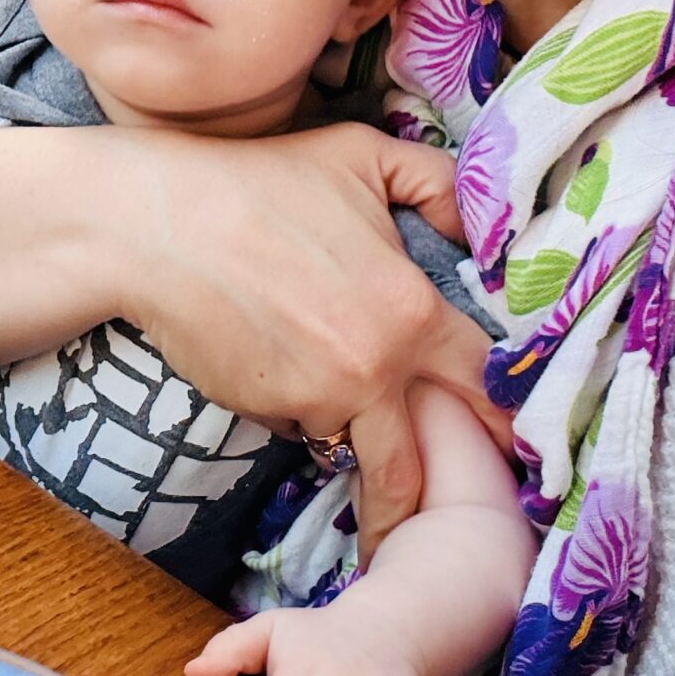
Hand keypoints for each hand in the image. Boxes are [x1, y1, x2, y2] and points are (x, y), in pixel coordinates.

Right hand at [124, 123, 503, 544]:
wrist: (157, 226)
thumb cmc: (259, 181)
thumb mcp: (362, 155)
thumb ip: (437, 183)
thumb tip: (480, 230)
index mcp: (410, 313)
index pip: (481, 384)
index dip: (503, 413)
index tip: (517, 442)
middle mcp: (371, 370)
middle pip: (419, 462)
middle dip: (434, 500)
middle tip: (454, 520)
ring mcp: (314, 400)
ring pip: (355, 444)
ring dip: (358, 437)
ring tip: (354, 434)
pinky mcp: (265, 412)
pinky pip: (300, 425)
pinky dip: (303, 409)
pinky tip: (282, 362)